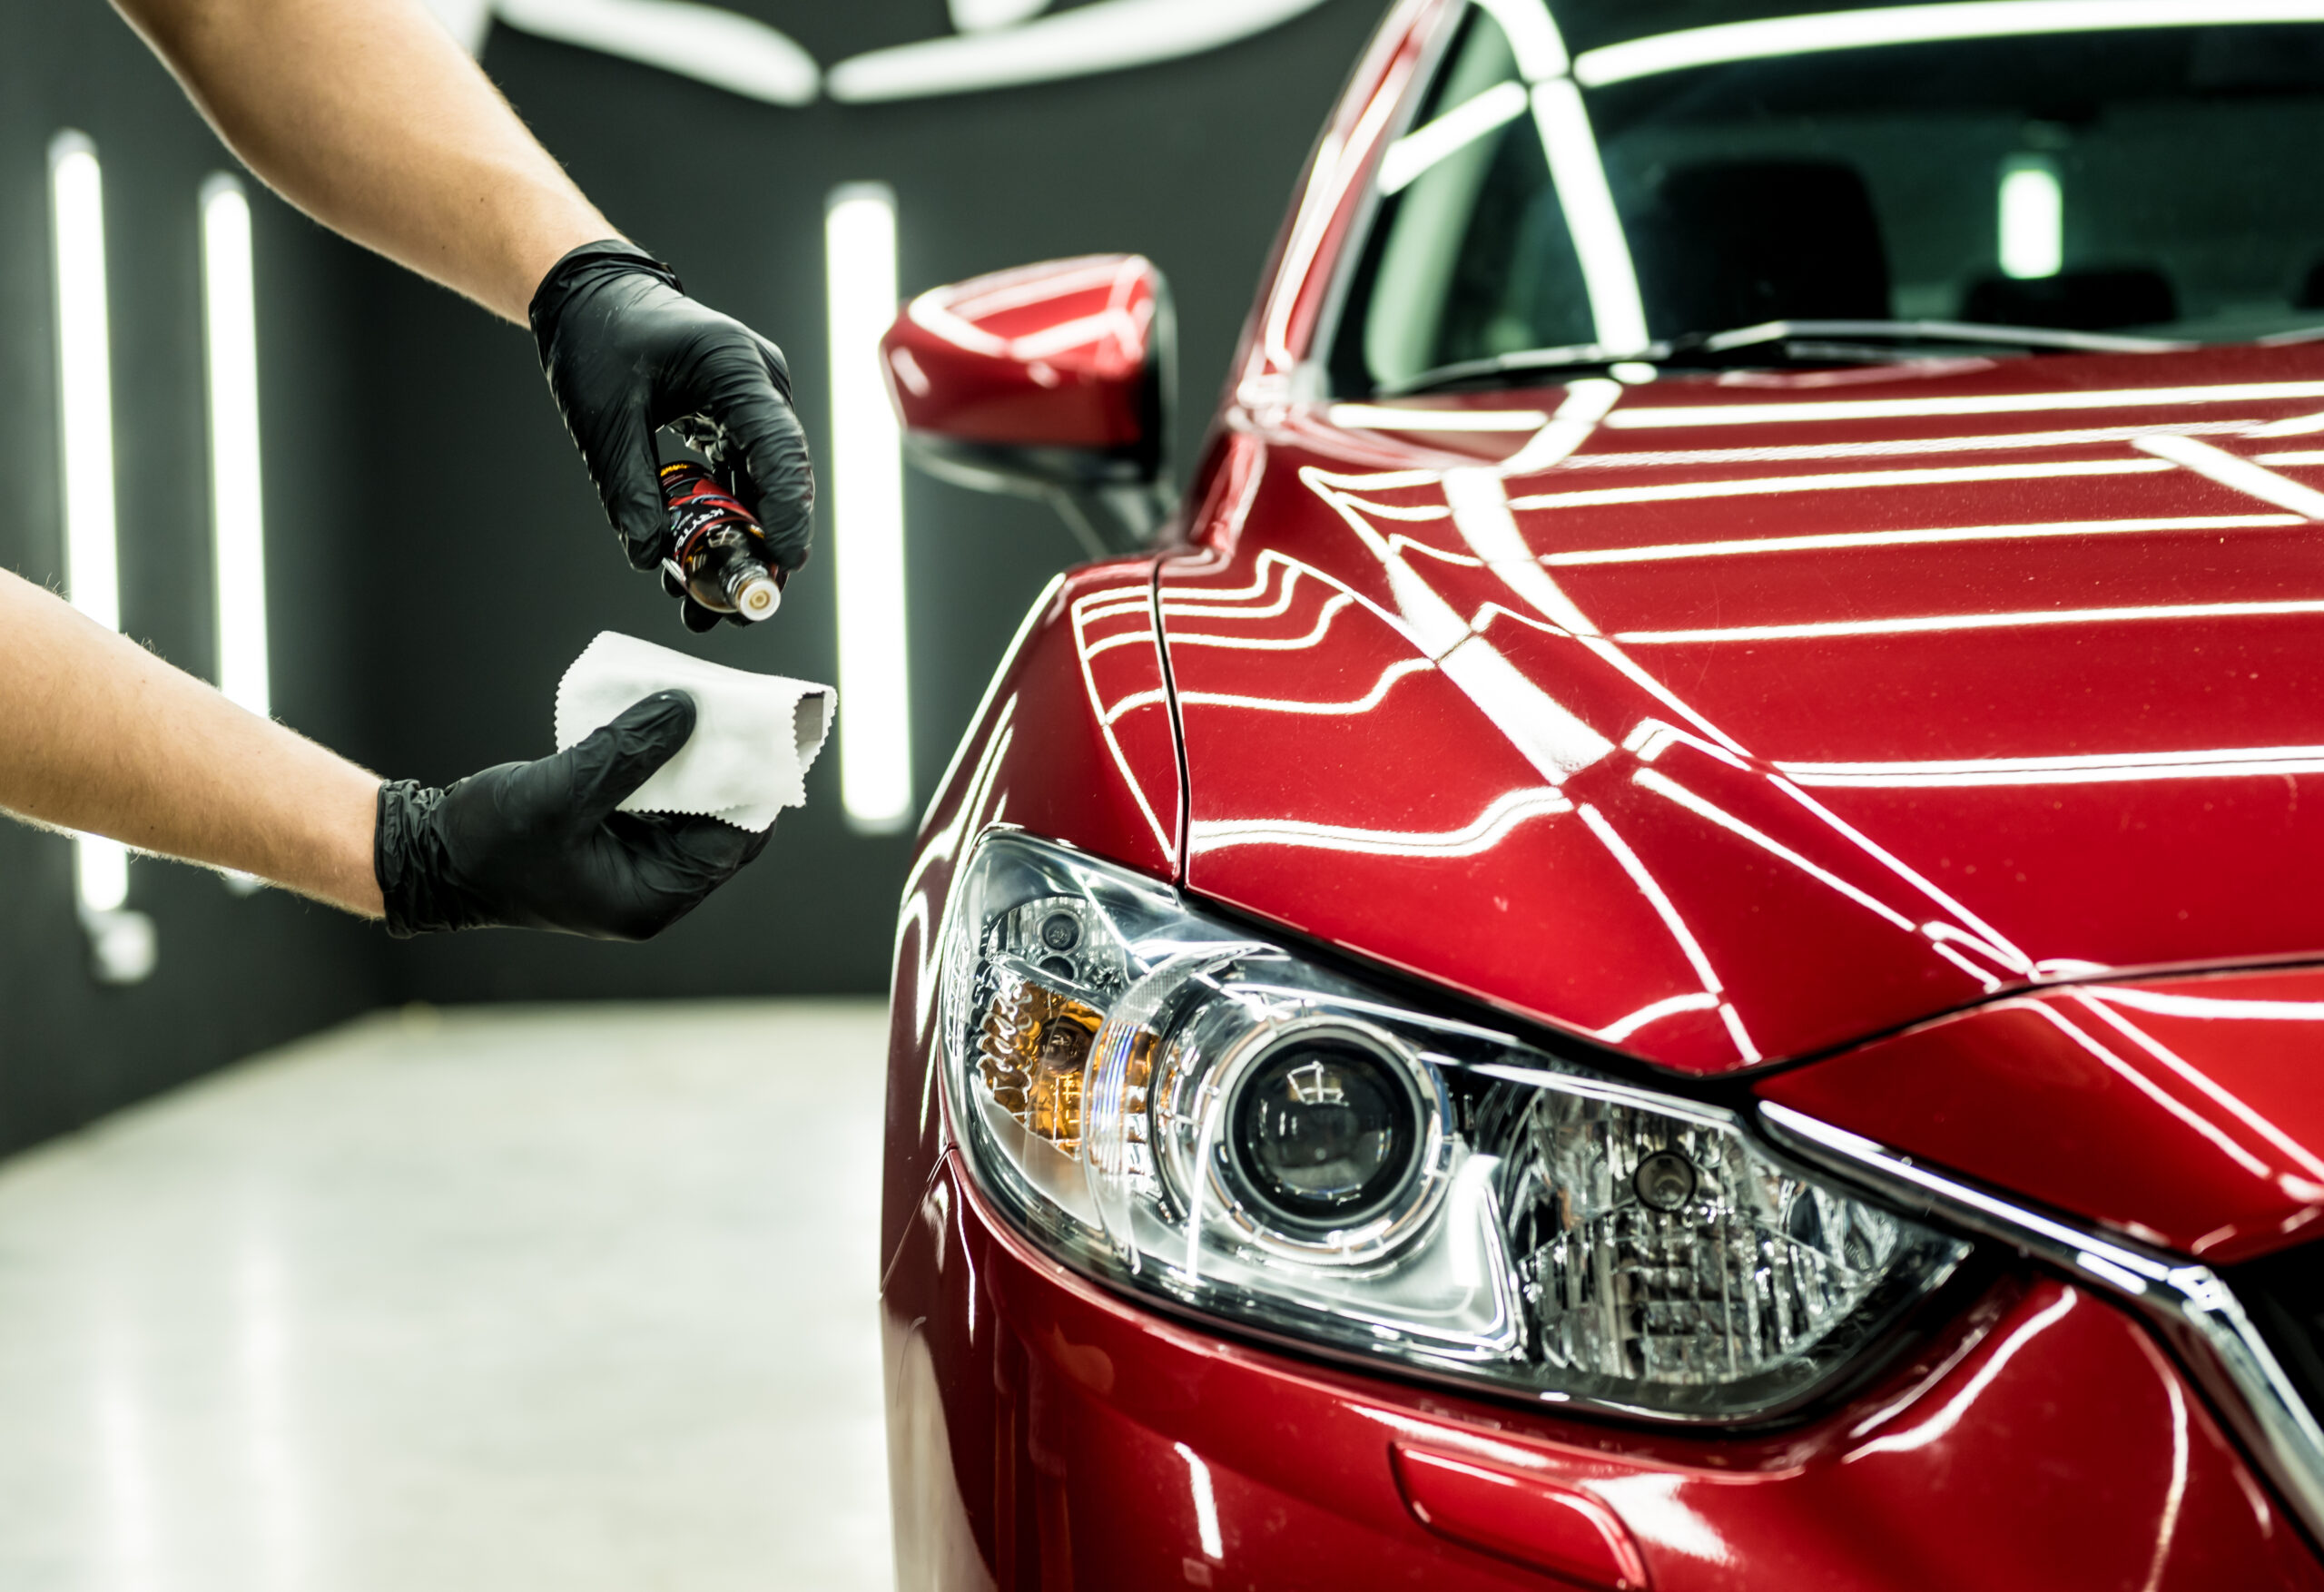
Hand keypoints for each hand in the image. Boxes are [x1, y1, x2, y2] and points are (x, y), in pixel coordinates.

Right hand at [374, 692, 767, 938]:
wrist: (426, 860)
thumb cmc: (487, 845)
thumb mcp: (560, 795)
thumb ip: (626, 754)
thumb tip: (686, 710)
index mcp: (652, 897)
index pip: (735, 840)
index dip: (755, 786)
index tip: (768, 734)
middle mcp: (653, 886)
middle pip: (718, 820)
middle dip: (727, 766)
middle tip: (739, 708)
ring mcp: (634, 863)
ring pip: (689, 804)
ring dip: (695, 759)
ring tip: (706, 704)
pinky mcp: (614, 838)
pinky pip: (656, 797)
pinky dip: (661, 762)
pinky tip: (663, 720)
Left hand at [531, 241, 814, 626]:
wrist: (588, 295)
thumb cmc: (599, 334)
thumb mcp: (605, 415)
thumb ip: (629, 487)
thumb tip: (651, 554)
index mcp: (736, 368)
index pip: (779, 449)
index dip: (788, 511)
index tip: (782, 562)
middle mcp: (758, 386)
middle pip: (779, 478)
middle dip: (763, 545)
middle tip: (743, 606)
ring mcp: (750, 404)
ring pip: (761, 487)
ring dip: (740, 542)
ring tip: (711, 603)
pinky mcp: (733, 421)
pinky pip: (739, 479)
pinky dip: (722, 521)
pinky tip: (698, 563)